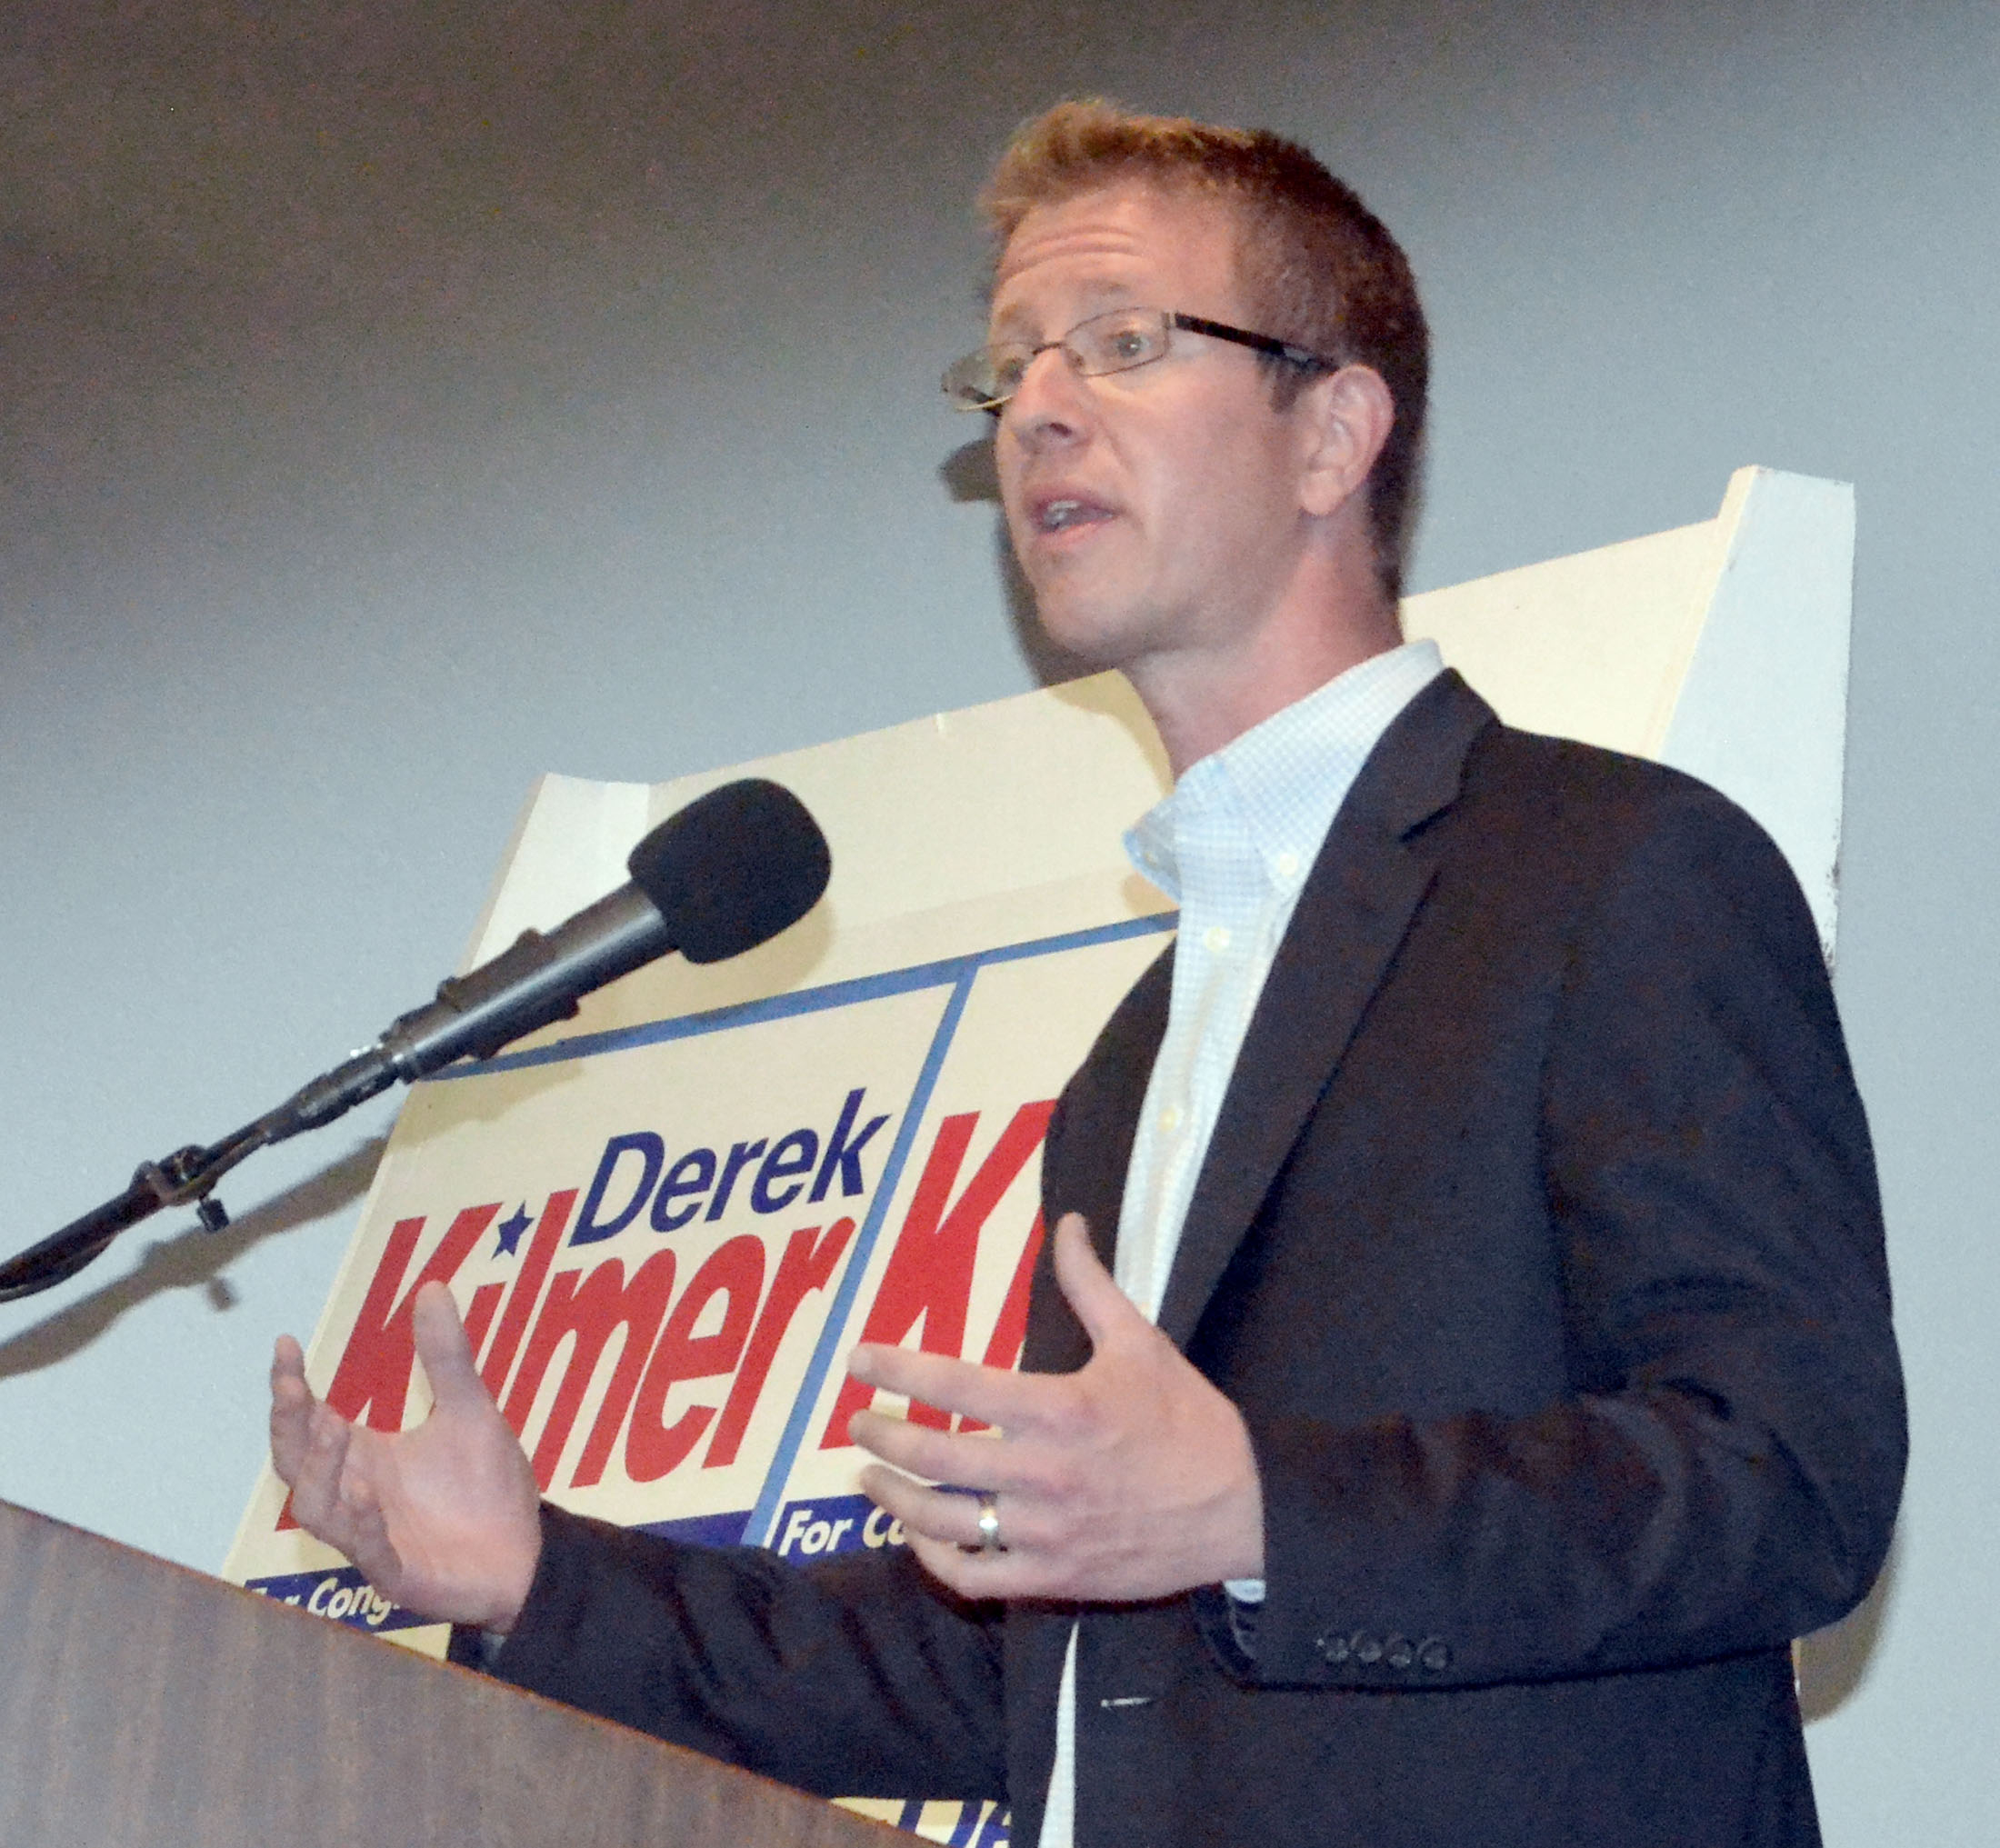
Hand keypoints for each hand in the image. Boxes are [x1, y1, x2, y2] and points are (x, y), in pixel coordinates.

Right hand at [268, 1280, 541, 1631]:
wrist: (526, 1552)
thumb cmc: (487, 1486)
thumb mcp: (469, 1409)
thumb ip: (446, 1356)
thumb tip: (432, 1285)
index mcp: (363, 1457)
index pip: (308, 1420)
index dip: (290, 1387)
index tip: (285, 1344)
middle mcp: (354, 1496)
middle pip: (296, 1464)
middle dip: (289, 1427)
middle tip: (294, 1389)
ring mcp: (370, 1539)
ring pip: (318, 1510)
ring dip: (321, 1471)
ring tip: (334, 1427)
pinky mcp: (397, 1574)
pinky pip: (366, 1552)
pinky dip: (360, 1523)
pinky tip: (365, 1494)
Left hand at [847, 1213, 1263, 1600]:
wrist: (1241, 1510)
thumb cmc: (1187, 1421)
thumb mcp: (1141, 1341)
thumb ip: (1091, 1284)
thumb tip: (1069, 1223)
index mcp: (1060, 1409)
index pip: (955, 1385)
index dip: (897, 1370)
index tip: (858, 1360)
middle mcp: (1043, 1474)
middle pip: (933, 1459)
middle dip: (881, 1438)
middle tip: (855, 1422)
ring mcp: (1045, 1534)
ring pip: (943, 1522)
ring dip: (894, 1499)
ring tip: (868, 1479)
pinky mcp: (1055, 1579)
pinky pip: (976, 1577)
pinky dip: (935, 1559)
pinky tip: (919, 1535)